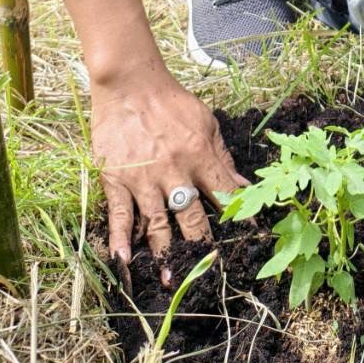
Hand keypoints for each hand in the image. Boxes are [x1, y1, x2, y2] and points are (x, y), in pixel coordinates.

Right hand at [92, 68, 247, 273]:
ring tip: (172, 279)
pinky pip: (119, 214)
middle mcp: (174, 171)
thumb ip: (223, 156)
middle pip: (191, 217)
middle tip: (207, 271)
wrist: (130, 83)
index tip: (247, 238)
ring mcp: (143, 178)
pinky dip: (120, 238)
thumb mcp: (205, 121)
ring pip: (157, 223)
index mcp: (200, 155)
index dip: (237, 216)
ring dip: (165, 253)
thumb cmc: (170, 100)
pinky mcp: (116, 179)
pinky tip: (123, 260)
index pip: (223, 193)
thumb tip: (244, 184)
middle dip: (201, 245)